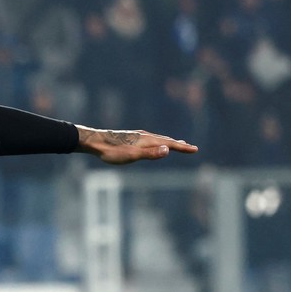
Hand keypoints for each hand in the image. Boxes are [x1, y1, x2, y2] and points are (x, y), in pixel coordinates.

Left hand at [75, 127, 197, 164]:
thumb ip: (150, 153)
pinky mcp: (130, 137)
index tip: (195, 149)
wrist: (95, 142)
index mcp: (147, 140)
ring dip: (168, 142)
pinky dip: (157, 141)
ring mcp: (137, 136)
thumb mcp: (132, 155)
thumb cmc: (112, 151)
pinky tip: (153, 143)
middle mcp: (144, 136)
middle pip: (165, 140)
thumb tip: (168, 150)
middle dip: (178, 144)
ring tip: (176, 144)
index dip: (182, 148)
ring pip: (157, 139)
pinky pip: (149, 139)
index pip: (169, 144)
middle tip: (190, 147)